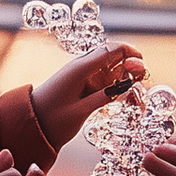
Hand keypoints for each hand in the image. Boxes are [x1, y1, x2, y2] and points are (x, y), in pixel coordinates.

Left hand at [30, 43, 146, 147]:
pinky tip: (124, 92)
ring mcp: (83, 76)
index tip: (143, 63)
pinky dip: (116, 84)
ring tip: (137, 87)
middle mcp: (83, 68)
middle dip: (130, 64)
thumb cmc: (52, 119)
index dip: (130, 53)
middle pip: (112, 57)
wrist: (31, 125)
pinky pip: (104, 80)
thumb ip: (104, 98)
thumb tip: (126, 87)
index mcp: (81, 69)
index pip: (110, 50)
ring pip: (110, 68)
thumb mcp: (80, 111)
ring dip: (125, 74)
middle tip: (143, 78)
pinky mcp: (82, 86)